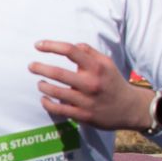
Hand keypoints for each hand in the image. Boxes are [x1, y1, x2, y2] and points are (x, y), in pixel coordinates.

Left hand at [30, 40, 156, 130]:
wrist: (130, 108)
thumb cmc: (113, 82)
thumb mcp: (107, 63)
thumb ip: (89, 52)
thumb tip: (72, 45)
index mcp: (97, 67)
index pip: (70, 51)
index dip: (51, 46)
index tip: (38, 45)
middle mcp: (91, 83)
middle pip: (58, 73)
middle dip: (39, 68)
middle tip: (31, 66)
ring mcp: (86, 100)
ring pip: (55, 92)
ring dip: (42, 86)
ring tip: (40, 83)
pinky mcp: (83, 115)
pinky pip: (57, 109)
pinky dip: (46, 103)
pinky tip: (44, 98)